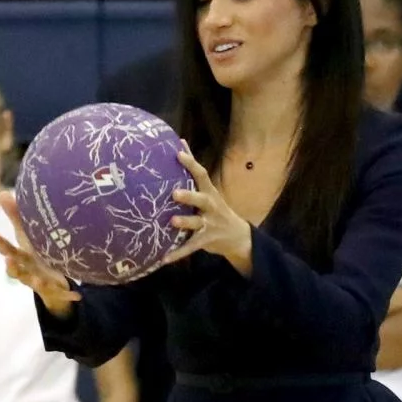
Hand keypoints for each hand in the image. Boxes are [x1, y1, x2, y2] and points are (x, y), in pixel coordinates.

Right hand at [0, 194, 78, 314]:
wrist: (50, 284)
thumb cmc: (36, 256)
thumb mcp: (27, 237)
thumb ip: (16, 217)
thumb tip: (2, 193)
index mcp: (22, 258)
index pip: (8, 250)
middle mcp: (28, 271)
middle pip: (17, 270)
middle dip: (12, 266)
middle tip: (9, 260)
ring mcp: (41, 282)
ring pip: (35, 284)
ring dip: (36, 282)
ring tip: (39, 280)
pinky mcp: (56, 290)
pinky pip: (62, 294)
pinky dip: (69, 295)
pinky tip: (78, 296)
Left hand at [165, 149, 252, 272]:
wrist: (237, 236)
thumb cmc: (216, 208)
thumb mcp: (209, 188)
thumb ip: (194, 169)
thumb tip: (181, 142)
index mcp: (209, 192)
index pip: (201, 175)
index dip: (190, 164)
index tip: (177, 153)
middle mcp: (210, 207)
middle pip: (201, 199)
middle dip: (189, 196)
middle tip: (174, 193)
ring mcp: (210, 224)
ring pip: (197, 224)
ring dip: (185, 222)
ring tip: (171, 222)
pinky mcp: (206, 240)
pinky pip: (191, 247)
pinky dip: (178, 254)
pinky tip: (164, 259)